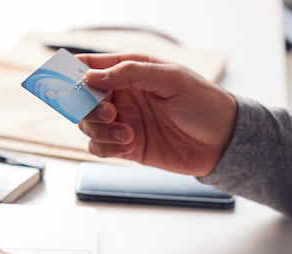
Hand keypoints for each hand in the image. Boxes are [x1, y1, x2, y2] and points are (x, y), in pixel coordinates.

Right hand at [77, 53, 237, 176]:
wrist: (222, 141)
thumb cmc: (203, 103)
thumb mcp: (171, 78)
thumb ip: (131, 73)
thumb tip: (92, 77)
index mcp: (131, 71)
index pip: (90, 66)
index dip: (73, 74)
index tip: (69, 84)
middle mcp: (123, 95)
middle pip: (82, 100)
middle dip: (88, 108)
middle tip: (109, 113)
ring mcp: (123, 121)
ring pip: (87, 125)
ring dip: (100, 130)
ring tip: (127, 133)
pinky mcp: (126, 146)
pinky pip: (98, 147)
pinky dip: (106, 147)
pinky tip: (129, 144)